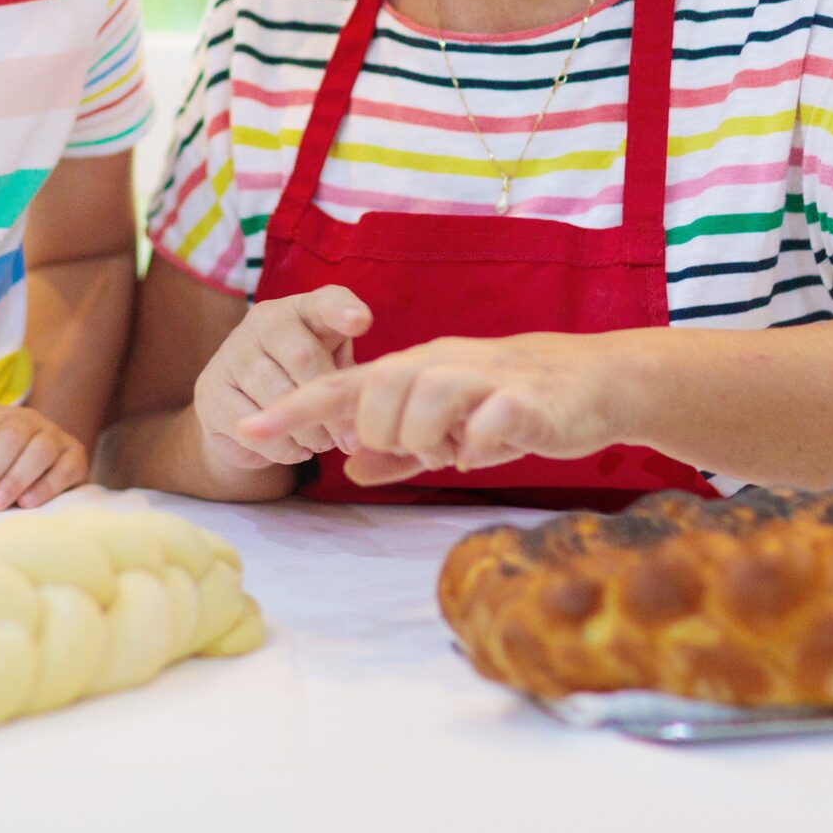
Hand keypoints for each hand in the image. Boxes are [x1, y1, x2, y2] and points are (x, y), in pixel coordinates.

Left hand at [0, 405, 88, 508]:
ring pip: (40, 449)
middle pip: (11, 436)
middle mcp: (28, 420)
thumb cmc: (0, 471)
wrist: (46, 471)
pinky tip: (28, 503)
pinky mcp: (76, 455)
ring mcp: (55, 435)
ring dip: (17, 478)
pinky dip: (46, 486)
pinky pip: (64, 468)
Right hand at [190, 286, 372, 471]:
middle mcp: (264, 322)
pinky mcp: (210, 391)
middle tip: (347, 438)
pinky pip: (252, 426)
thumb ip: (348, 382)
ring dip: (308, 431)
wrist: (246, 410)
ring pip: (277, 396)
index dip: (342, 310)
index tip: (360, 322)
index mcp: (303, 310)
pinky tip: (296, 448)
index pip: (325, 302)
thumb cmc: (303, 382)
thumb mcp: (333, 369)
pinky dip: (282, 447)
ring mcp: (231, 353)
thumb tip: (362, 419)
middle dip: (328, 403)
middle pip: (302, 357)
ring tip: (322, 444)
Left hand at [235, 331, 631, 485]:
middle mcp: (436, 363)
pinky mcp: (521, 399)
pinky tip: (492, 446)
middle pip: (377, 399)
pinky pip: (482, 427)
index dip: (291, 410)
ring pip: (423, 407)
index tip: (243, 430)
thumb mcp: (445, 429)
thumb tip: (350, 469)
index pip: (338, 387)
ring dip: (435, 440)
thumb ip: (396, 450)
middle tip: (430, 445)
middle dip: (391, 436)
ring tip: (460, 446)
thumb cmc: (508, 405)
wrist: (589, 384)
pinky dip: (479, 447)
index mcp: (411, 369)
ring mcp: (478, 377)